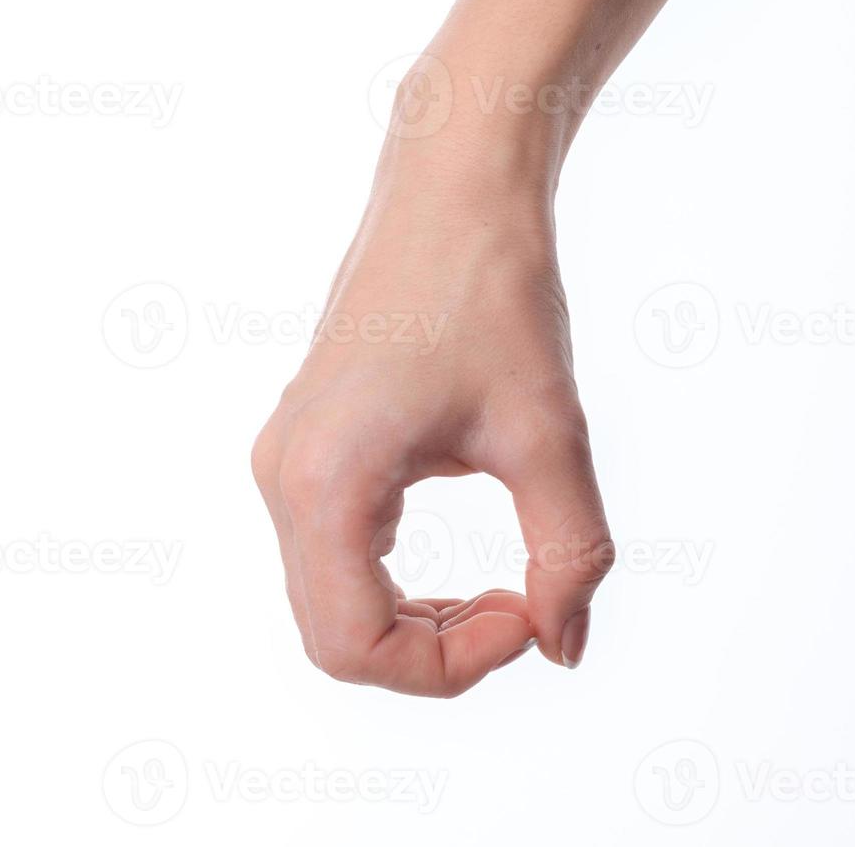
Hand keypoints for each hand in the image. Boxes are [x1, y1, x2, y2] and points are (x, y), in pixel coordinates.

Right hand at [251, 133, 613, 697]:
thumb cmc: (494, 293)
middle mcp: (283, 477)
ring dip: (419, 623)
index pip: (352, 647)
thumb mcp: (549, 434)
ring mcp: (286, 460)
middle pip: (336, 638)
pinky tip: (464, 565)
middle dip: (435, 652)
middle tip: (523, 609)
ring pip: (334, 603)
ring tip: (505, 590)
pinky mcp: (307, 445)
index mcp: (324, 480)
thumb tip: (566, 646)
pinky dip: (401, 585)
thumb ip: (571, 555)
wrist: (453, 189)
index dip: (448, 667)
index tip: (527, 614)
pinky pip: (336, 556)